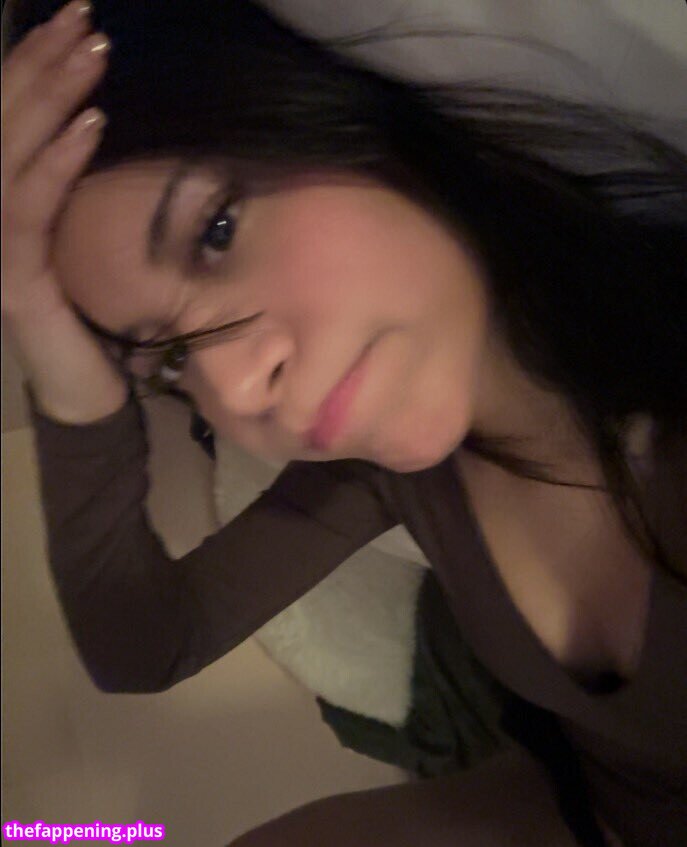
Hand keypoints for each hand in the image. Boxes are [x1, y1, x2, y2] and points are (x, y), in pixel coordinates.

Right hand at [2, 1, 127, 422]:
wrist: (84, 388)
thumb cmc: (93, 317)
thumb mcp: (87, 241)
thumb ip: (78, 192)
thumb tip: (100, 129)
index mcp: (6, 202)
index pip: (12, 120)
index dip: (34, 65)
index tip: (72, 22)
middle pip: (5, 122)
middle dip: (41, 63)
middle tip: (83, 17)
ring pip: (12, 152)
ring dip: (51, 97)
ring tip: (92, 54)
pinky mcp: (12, 276)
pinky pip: (30, 207)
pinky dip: (59, 162)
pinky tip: (90, 126)